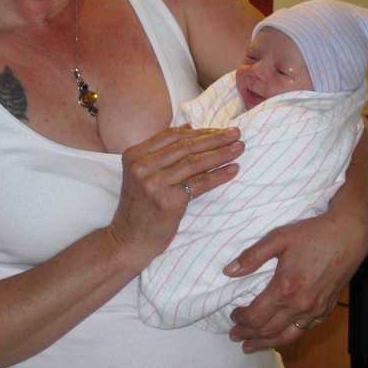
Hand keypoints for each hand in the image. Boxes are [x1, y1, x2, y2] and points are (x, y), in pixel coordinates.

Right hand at [108, 125, 243, 267]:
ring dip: (221, 154)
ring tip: (239, 148)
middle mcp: (142, 166)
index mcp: (135, 155)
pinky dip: (219, 175)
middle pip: (185, 147)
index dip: (199, 131)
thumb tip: (188, 128)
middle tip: (236, 133)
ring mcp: (154, 184)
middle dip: (214, 138)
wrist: (128, 240)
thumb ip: (161, 151)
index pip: (172, 136)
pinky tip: (233, 169)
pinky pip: (199, 183)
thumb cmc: (140, 207)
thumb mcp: (141, 174)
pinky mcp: (168, 201)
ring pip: (194, 163)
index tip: (220, 130)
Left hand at [225, 210, 367, 351]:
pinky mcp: (326, 309)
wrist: (348, 235)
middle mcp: (300, 305)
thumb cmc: (312, 234)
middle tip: (235, 335)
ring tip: (251, 346)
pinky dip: (288, 336)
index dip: (241, 319)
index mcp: (284, 289)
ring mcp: (315, 310)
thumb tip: (229, 271)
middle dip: (248, 334)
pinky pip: (305, 330)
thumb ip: (252, 256)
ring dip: (266, 343)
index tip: (233, 316)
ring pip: (287, 336)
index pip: (256, 316)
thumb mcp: (278, 238)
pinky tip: (281, 335)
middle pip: (268, 330)